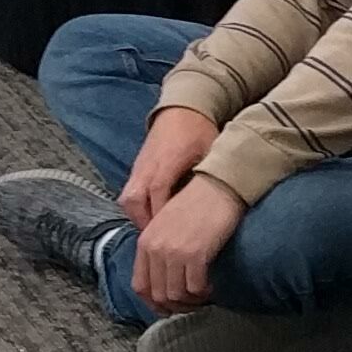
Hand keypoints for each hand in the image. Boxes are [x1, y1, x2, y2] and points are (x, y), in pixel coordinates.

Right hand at [119, 105, 218, 229]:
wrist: (181, 109)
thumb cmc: (198, 130)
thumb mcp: (209, 149)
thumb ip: (210, 173)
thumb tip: (222, 197)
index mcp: (166, 160)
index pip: (158, 191)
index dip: (162, 215)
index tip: (170, 236)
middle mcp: (147, 166)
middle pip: (134, 200)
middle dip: (144, 223)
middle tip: (160, 243)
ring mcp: (139, 168)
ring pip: (128, 200)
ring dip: (139, 219)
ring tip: (155, 238)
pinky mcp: (137, 170)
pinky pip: (129, 195)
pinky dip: (137, 211)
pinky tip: (152, 223)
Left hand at [128, 171, 242, 313]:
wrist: (218, 186)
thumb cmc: (197, 203)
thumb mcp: (167, 224)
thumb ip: (159, 247)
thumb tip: (165, 277)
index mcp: (145, 241)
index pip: (140, 285)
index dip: (154, 303)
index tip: (169, 307)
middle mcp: (155, 248)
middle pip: (158, 294)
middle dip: (175, 306)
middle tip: (192, 305)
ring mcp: (174, 252)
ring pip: (176, 295)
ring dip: (191, 302)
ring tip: (203, 296)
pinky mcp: (195, 254)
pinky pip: (195, 287)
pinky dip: (204, 293)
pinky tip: (212, 286)